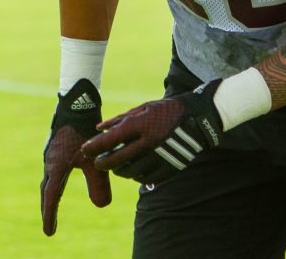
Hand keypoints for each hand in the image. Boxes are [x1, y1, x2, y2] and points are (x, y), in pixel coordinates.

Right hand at [40, 79, 111, 235]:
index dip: (50, 216)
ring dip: (50, 194)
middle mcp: (49, 161)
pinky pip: (53, 168)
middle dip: (48, 208)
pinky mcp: (56, 146)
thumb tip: (103, 206)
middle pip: (47, 191)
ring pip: (49, 179)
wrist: (78, 103)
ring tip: (51, 206)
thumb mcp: (96, 158)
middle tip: (49, 225)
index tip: (49, 232)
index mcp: (56, 167)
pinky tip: (60, 179)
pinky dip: (54, 180)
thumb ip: (99, 182)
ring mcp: (51, 153)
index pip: (51, 198)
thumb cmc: (87, 129)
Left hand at [81, 80, 223, 184]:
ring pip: (130, 172)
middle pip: (117, 160)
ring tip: (116, 165)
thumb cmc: (167, 110)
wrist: (200, 118)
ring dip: (119, 170)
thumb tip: (98, 129)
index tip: (85, 149)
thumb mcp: (144, 108)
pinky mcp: (169, 168)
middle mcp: (150, 142)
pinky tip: (134, 169)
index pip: (111, 139)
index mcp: (143, 124)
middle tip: (97, 162)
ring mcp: (160, 157)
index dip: (94, 146)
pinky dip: (136, 175)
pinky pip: (145, 178)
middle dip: (102, 163)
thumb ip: (119, 119)